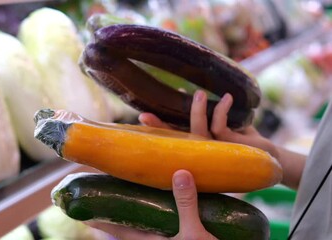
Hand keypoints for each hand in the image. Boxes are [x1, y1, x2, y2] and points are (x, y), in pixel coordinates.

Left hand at [85, 170, 216, 239]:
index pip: (114, 228)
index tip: (83, 203)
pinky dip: (159, 209)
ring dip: (138, 206)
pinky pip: (163, 222)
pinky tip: (165, 197)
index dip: (97, 217)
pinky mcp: (179, 237)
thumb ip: (187, 203)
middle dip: (117, 207)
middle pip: (126, 223)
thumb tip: (179, 171)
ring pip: (145, 221)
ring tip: (133, 187)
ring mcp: (165, 239)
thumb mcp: (195, 234)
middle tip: (109, 185)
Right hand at [139, 90, 278, 158]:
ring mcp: (215, 150)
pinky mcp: (230, 147)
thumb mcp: (223, 122)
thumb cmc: (243, 138)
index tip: (141, 116)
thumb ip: (208, 111)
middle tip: (145, 113)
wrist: (268, 155)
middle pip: (177, 138)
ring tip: (197, 92)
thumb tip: (187, 90)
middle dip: (161, 126)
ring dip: (196, 112)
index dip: (157, 127)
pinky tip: (227, 98)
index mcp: (198, 143)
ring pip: (198, 132)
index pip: (173, 135)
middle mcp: (203, 150)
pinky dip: (221, 110)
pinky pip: (220, 126)